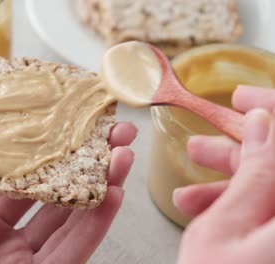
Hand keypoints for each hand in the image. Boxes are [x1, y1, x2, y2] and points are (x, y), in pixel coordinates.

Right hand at [174, 85, 274, 263]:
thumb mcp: (228, 224)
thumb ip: (255, 170)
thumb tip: (265, 123)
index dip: (273, 108)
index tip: (241, 97)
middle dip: (241, 149)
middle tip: (202, 142)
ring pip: (269, 186)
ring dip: (229, 183)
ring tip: (188, 189)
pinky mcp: (271, 239)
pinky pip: (263, 210)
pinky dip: (234, 208)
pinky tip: (199, 211)